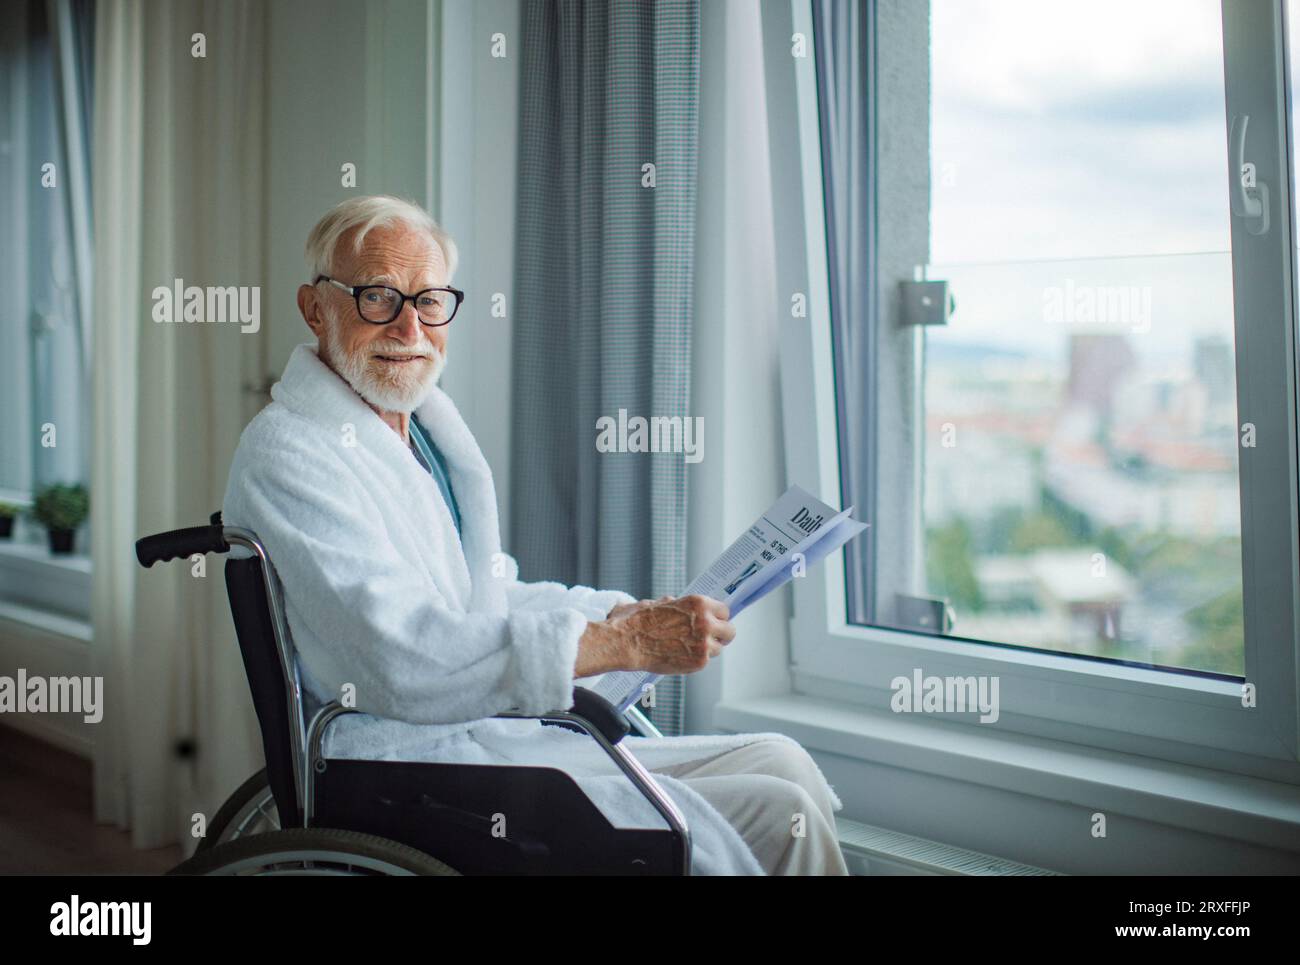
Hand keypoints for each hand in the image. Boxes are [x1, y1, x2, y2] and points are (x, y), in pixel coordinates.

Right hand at [609, 594, 734, 674]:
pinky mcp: (699, 662)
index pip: (725, 610)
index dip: (718, 617)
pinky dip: (696, 660)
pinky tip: (681, 655)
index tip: (715, 622)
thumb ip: (681, 606)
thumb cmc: (640, 621)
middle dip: (721, 634)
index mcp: (699, 603)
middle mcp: (706, 622)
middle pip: (730, 631)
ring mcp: (704, 643)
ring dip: (708, 649)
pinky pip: (706, 661)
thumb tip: (690, 609)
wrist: (628, 642)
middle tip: (710, 637)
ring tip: (688, 648)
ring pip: (719, 648)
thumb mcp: (662, 602)